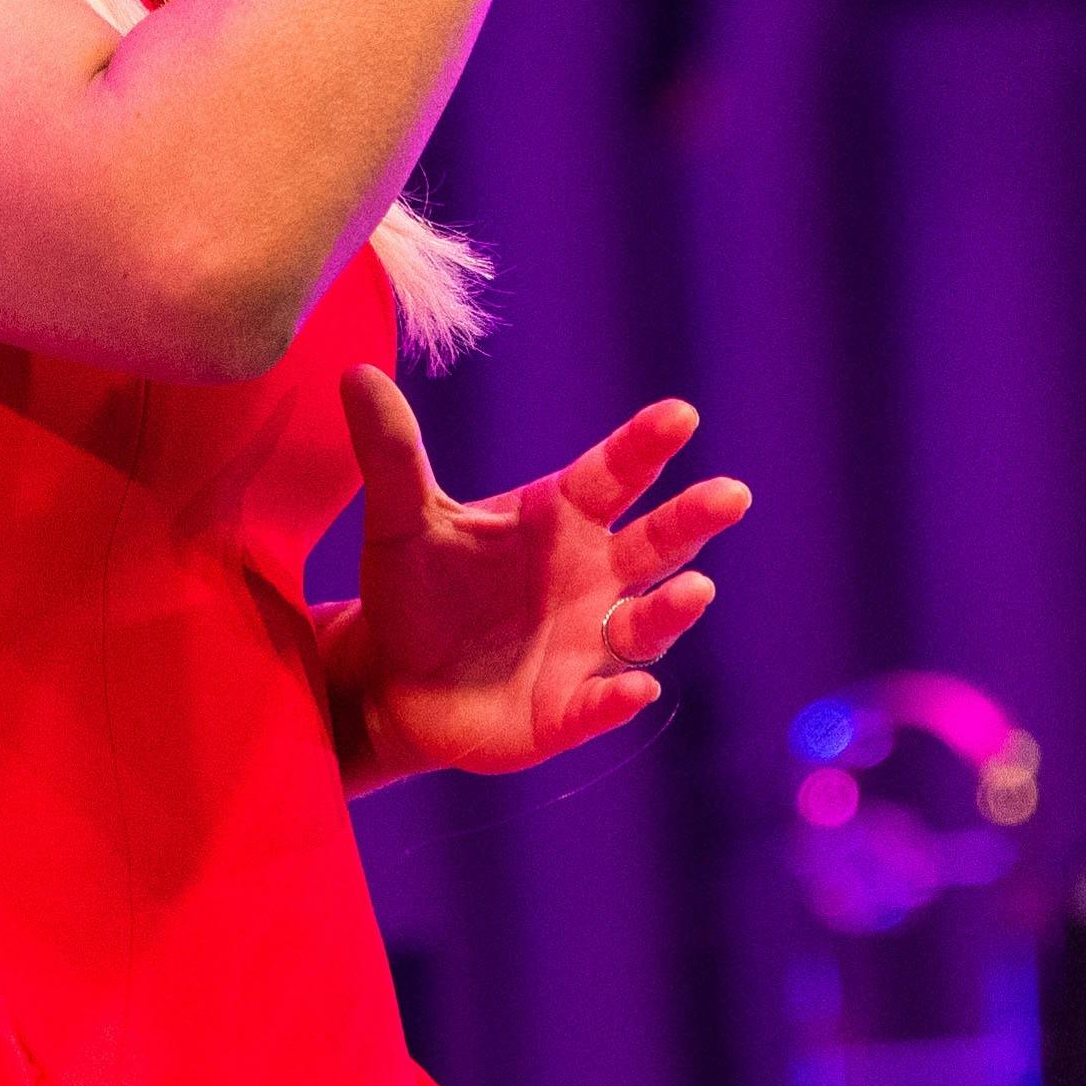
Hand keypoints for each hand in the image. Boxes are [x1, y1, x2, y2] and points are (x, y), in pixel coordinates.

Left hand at [315, 367, 748, 790]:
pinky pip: (602, 703)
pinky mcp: (569, 710)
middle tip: (730, 493)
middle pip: (655, 544)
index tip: (679, 415)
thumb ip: (391, 452)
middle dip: (693, 520)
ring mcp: (588, 646)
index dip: (645, 446)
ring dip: (670, 609)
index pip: (614, 474)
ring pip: (645, 625)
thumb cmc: (414, 587)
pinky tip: (633, 690)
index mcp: (563, 518)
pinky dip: (618, 698)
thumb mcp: (400, 518)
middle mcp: (593, 577)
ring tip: (694, 589)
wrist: (392, 678)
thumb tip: (355, 375)